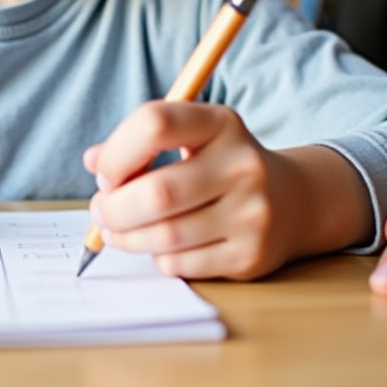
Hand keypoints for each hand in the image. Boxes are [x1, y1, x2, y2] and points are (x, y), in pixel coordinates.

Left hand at [84, 101, 370, 279]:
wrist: (293, 201)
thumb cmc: (221, 165)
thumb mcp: (190, 137)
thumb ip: (139, 143)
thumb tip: (94, 162)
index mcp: (221, 123)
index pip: (155, 123)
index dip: (117, 152)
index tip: (106, 173)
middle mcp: (242, 165)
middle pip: (157, 192)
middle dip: (113, 208)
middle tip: (101, 211)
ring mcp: (252, 213)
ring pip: (165, 235)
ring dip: (128, 237)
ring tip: (119, 231)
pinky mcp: (251, 254)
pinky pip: (181, 263)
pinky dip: (157, 257)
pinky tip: (159, 245)